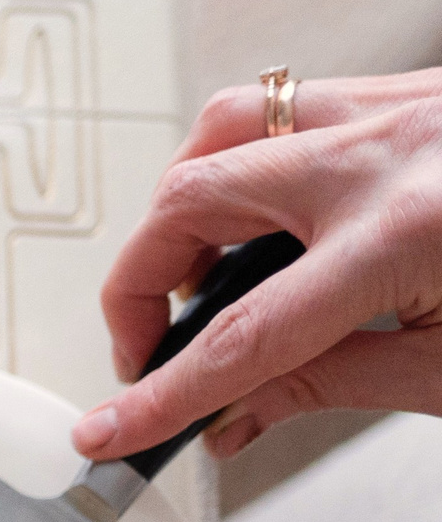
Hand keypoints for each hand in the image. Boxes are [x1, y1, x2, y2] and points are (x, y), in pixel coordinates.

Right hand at [73, 66, 441, 462]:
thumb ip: (335, 384)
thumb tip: (234, 413)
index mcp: (408, 230)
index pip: (245, 334)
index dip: (164, 395)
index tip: (112, 429)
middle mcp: (389, 152)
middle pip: (194, 200)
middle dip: (144, 287)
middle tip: (148, 352)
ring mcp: (397, 108)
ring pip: (224, 126)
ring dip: (183, 206)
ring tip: (196, 276)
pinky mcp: (408, 92)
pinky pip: (285, 106)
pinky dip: (246, 162)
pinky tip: (259, 216)